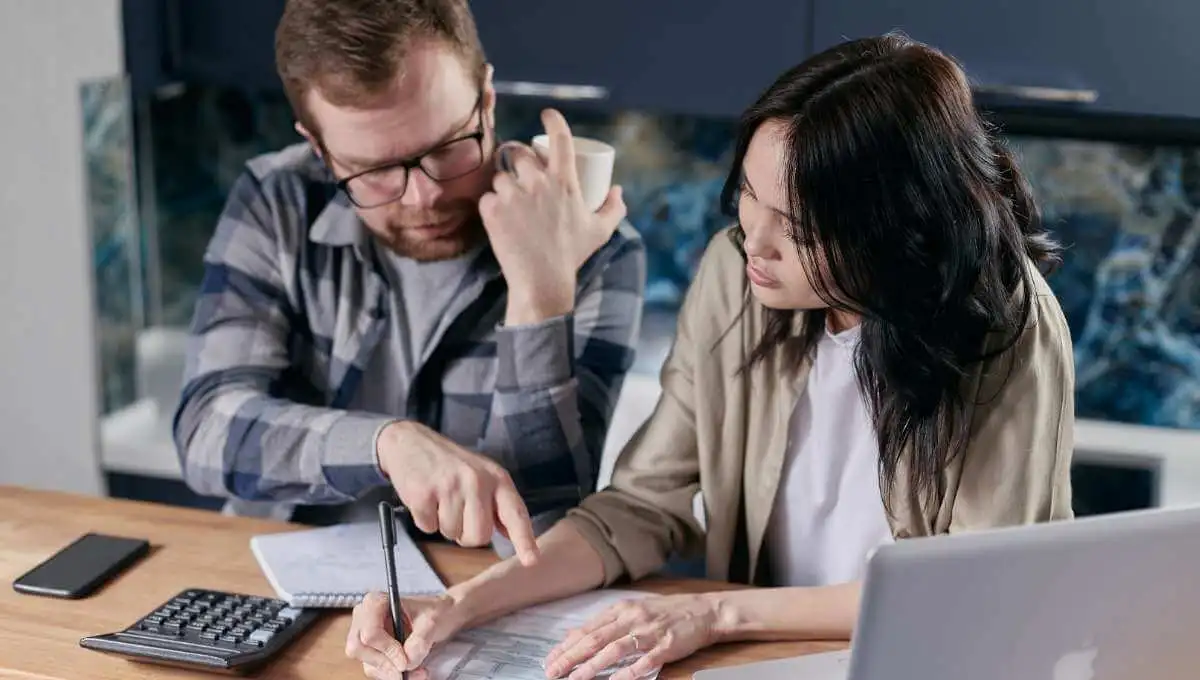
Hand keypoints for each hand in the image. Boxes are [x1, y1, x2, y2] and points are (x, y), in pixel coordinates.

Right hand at [346, 591, 469, 679]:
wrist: (441, 617)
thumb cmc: (435, 611)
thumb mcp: (432, 621)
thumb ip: (420, 640)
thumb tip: (407, 660)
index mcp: (375, 602)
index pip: (369, 632)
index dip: (386, 649)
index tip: (405, 660)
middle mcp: (364, 618)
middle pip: (359, 648)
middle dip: (385, 663)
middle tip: (407, 669)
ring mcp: (365, 636)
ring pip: (368, 663)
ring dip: (392, 672)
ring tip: (418, 672)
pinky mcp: (372, 652)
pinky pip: (376, 670)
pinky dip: (393, 674)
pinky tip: (412, 673)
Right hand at [377, 421, 539, 564]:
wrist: (410, 441)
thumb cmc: (450, 464)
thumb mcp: (482, 475)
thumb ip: (496, 503)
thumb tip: (510, 533)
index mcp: (497, 478)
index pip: (515, 513)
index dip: (524, 540)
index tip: (532, 560)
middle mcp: (477, 481)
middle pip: (479, 536)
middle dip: (466, 534)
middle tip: (457, 511)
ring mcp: (450, 486)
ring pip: (452, 534)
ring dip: (443, 524)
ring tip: (439, 499)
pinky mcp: (424, 494)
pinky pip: (428, 528)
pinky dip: (425, 520)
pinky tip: (425, 498)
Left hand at [480, 108, 626, 322]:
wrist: (542, 281)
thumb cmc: (572, 255)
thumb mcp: (600, 231)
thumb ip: (614, 208)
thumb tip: (617, 190)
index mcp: (565, 182)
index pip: (560, 139)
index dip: (553, 120)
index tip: (547, 115)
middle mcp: (538, 183)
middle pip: (520, 155)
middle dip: (520, 162)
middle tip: (522, 178)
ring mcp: (513, 195)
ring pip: (501, 176)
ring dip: (504, 186)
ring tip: (512, 204)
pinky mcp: (493, 210)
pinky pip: (487, 197)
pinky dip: (492, 206)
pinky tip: (500, 219)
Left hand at [543, 595, 720, 679]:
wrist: (703, 610)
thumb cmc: (665, 612)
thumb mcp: (632, 611)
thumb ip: (605, 624)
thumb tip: (575, 636)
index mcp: (621, 610)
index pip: (587, 630)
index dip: (566, 646)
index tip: (549, 660)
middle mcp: (632, 618)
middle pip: (595, 639)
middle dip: (571, 657)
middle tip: (553, 671)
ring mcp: (649, 632)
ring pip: (615, 650)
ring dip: (593, 666)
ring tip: (575, 678)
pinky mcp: (666, 646)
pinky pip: (644, 662)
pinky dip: (628, 673)